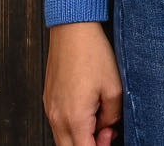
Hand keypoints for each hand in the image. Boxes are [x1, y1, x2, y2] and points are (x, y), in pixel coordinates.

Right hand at [43, 21, 121, 145]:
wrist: (72, 30)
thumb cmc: (92, 54)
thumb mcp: (114, 87)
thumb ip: (112, 116)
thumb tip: (107, 130)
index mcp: (74, 117)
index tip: (110, 138)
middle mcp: (57, 117)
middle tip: (106, 134)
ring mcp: (49, 109)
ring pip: (62, 139)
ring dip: (80, 138)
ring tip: (99, 120)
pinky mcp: (48, 100)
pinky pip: (58, 125)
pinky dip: (72, 127)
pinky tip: (88, 112)